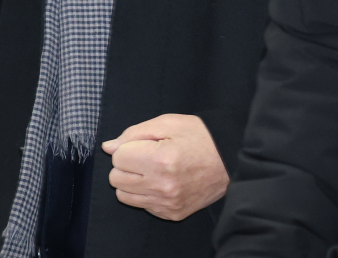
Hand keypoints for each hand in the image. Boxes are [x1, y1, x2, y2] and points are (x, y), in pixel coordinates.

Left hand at [102, 114, 229, 220]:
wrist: (228, 159)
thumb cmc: (199, 135)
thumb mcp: (167, 123)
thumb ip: (133, 133)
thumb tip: (108, 147)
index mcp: (160, 160)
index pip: (118, 158)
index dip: (127, 147)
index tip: (142, 144)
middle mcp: (163, 186)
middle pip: (116, 179)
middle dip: (126, 164)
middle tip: (144, 155)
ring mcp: (168, 203)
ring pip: (124, 196)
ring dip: (132, 180)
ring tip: (151, 168)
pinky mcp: (172, 214)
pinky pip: (142, 205)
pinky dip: (145, 193)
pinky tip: (161, 180)